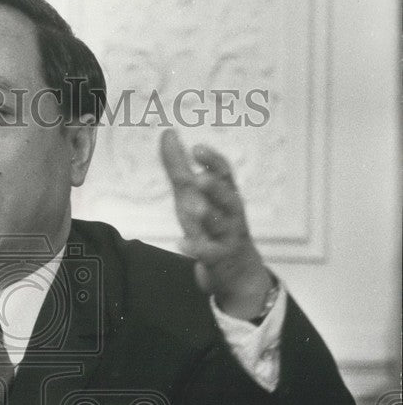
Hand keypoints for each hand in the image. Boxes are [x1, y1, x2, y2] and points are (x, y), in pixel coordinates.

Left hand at [160, 129, 272, 319]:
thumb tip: (167, 132)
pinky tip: (181, 243)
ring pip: (221, 226)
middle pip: (228, 199)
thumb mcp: (193, 195)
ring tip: (196, 209)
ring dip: (209, 217)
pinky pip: (209, 254)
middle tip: (200, 178)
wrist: (237, 272)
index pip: (225, 175)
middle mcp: (230, 214)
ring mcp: (226, 238)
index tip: (197, 149)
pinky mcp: (218, 260)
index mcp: (226, 195)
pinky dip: (196, 249)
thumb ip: (179, 167)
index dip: (213, 162)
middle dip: (215, 188)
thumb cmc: (211, 225)